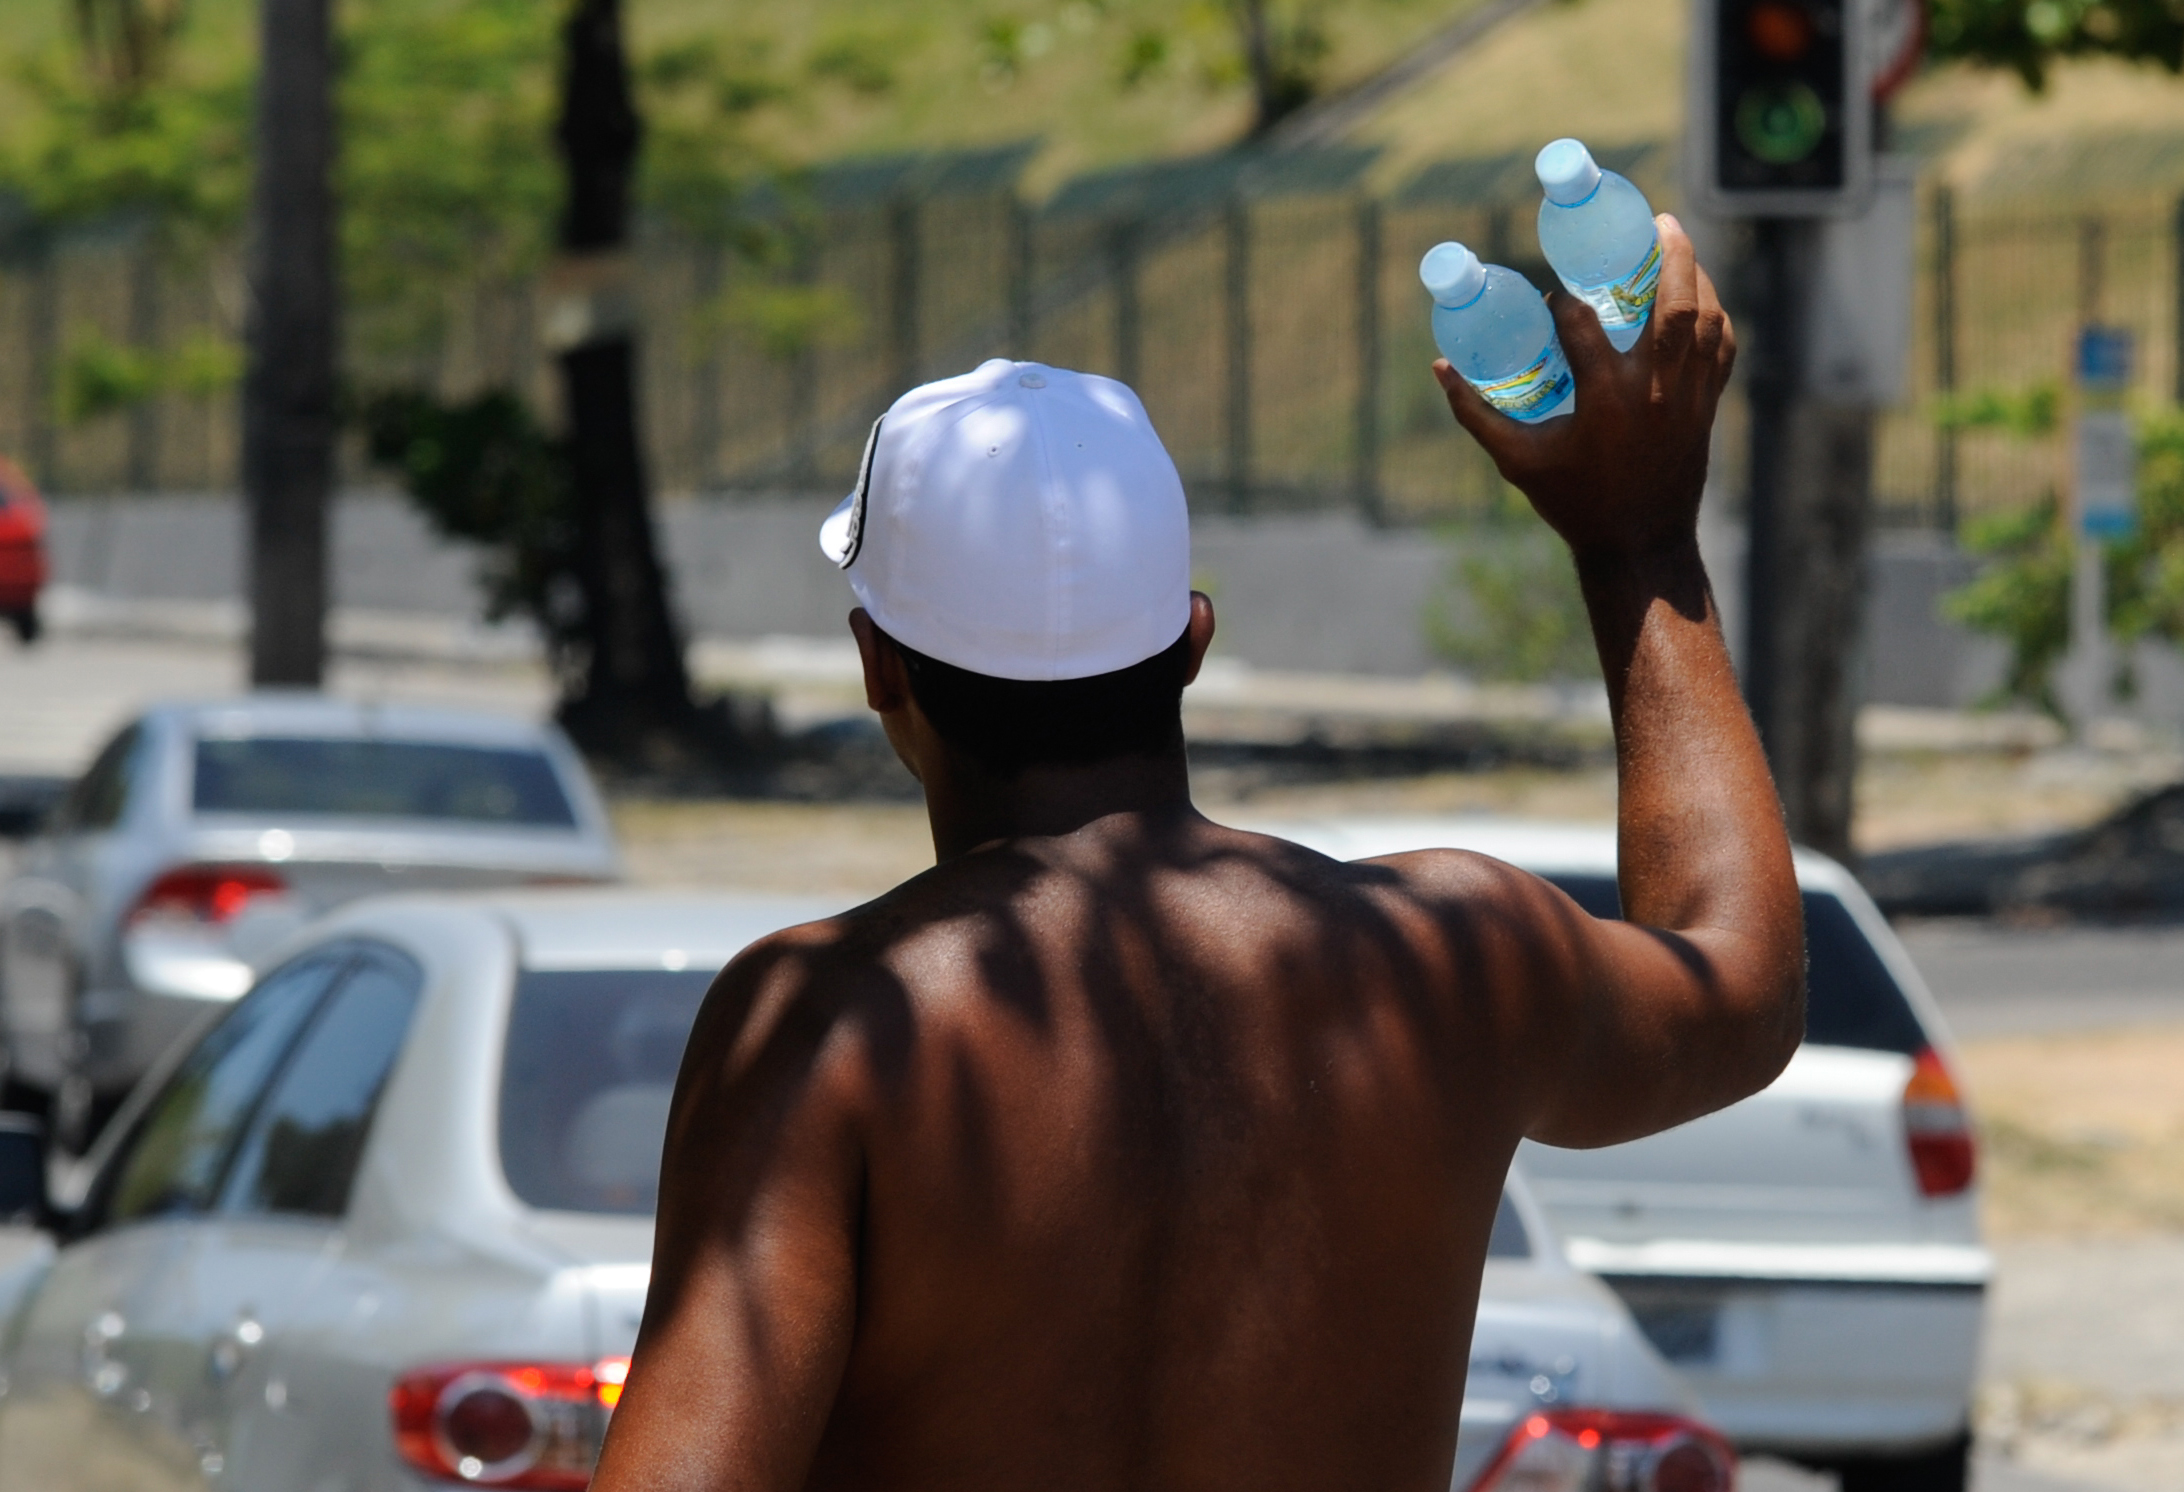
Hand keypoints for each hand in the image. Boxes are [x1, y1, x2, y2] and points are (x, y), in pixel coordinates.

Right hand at [1434, 214, 1734, 556]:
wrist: (1639, 546)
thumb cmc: (1574, 502)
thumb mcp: (1516, 460)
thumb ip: (1476, 413)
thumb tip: (1440, 367)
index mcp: (1604, 400)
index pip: (1583, 324)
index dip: (1564, 301)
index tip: (1552, 294)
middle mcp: (1653, 391)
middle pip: (1672, 304)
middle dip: (1669, 254)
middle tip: (1655, 221)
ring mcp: (1687, 397)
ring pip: (1705, 319)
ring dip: (1697, 274)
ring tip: (1678, 244)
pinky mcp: (1707, 406)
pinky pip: (1722, 347)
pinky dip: (1716, 314)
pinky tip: (1702, 295)